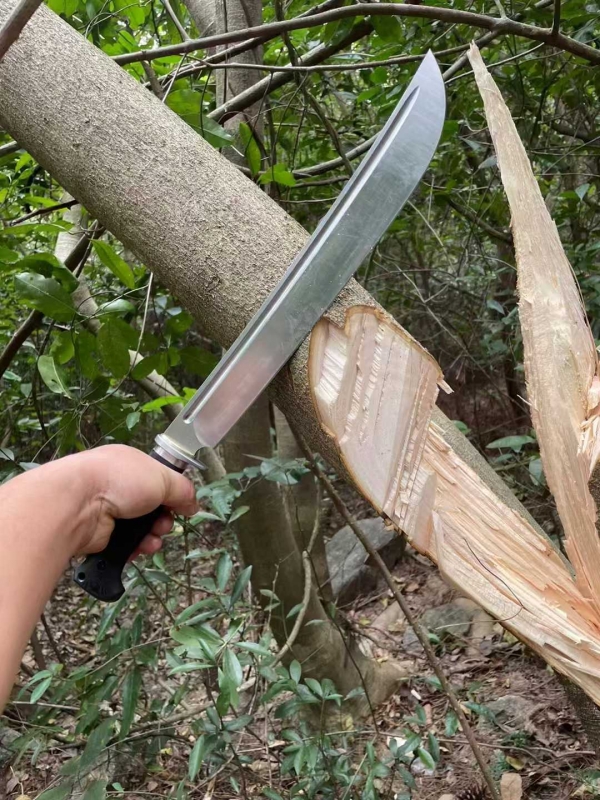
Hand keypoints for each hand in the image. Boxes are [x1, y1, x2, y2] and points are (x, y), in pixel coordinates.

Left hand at [72, 445, 197, 556]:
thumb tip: (193, 504)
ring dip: (153, 536)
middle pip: (153, 508)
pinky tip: (141, 547)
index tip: (181, 504)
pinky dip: (137, 548)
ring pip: (141, 529)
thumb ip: (183, 490)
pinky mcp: (101, 535)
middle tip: (163, 523)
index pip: (158, 481)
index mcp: (131, 466)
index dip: (172, 494)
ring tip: (153, 538)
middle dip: (164, 519)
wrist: (78, 503)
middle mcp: (119, 487)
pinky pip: (127, 545)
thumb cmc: (119, 480)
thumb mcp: (162, 477)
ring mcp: (109, 512)